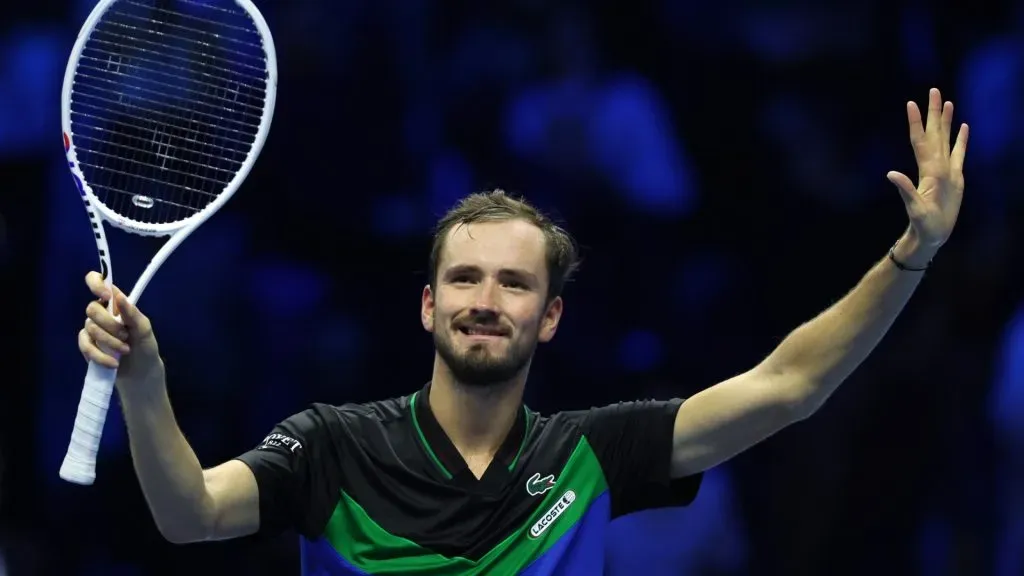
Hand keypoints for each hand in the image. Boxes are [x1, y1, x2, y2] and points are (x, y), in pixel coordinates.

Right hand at [79, 272, 163, 386]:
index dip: (96, 284)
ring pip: (90, 327)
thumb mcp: (145, 331)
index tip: (106, 297)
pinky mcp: (87, 345)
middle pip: (92, 308)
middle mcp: (102, 313)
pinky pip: (84, 345)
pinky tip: (113, 363)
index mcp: (117, 304)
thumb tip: (118, 296)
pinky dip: (99, 355)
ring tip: (125, 351)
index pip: (98, 282)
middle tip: (126, 336)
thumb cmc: (145, 348)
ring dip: (109, 342)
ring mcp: (93, 329)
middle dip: (109, 325)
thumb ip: (133, 314)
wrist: (141, 374)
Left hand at [887, 88, 968, 249]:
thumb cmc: (922, 224)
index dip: (916, 123)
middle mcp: (935, 166)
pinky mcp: (956, 178)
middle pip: (934, 133)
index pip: (920, 140)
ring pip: (946, 140)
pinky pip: (959, 154)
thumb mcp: (914, 207)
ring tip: (948, 102)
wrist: (932, 234)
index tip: (911, 103)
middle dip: (933, 113)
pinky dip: (961, 140)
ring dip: (946, 122)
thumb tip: (890, 174)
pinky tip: (964, 127)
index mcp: (927, 170)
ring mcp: (945, 170)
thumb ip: (904, 189)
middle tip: (933, 90)